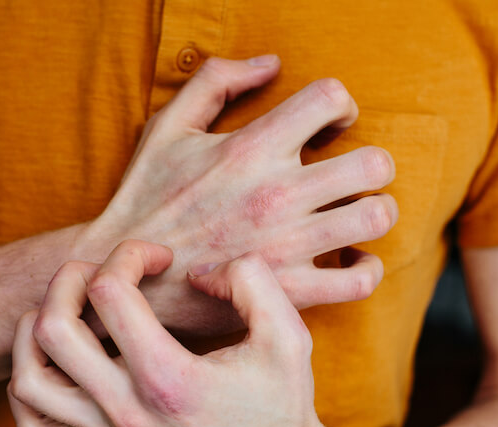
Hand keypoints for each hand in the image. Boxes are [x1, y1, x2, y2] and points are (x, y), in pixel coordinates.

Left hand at [8, 240, 335, 426]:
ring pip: (28, 381)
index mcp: (168, 377)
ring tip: (68, 308)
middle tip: (103, 271)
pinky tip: (58, 362)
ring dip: (35, 331)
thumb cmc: (283, 406)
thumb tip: (197, 272)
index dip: (129, 254)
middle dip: (70, 278)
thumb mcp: (289, 335)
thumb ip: (250, 282)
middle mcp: (128, 409)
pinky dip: (28, 387)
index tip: (160, 258)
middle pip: (54, 328)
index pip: (109, 292)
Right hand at [80, 56, 396, 335]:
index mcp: (251, 148)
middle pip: (373, 163)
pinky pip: (359, 281)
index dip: (341, 106)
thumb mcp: (167, 126)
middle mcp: (275, 194)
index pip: (330, 99)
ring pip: (376, 218)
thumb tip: (271, 65)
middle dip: (372, 162)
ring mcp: (285, 245)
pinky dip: (369, 268)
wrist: (120, 271)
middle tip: (353, 173)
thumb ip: (216, 81)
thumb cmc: (145, 197)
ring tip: (356, 212)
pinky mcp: (286, 291)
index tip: (331, 123)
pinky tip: (354, 258)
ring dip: (376, 210)